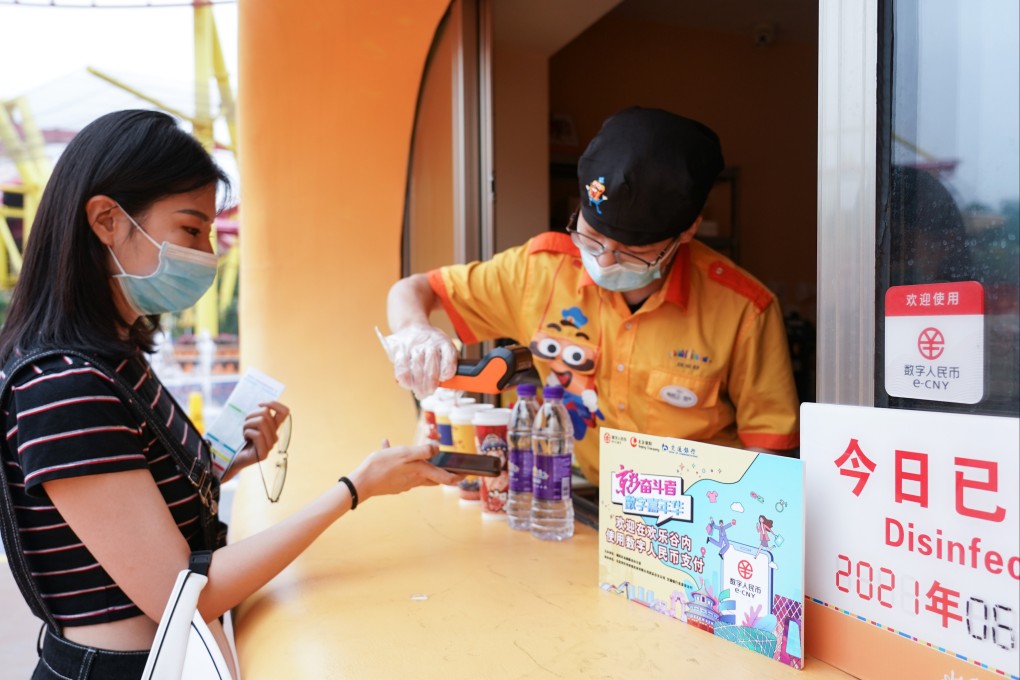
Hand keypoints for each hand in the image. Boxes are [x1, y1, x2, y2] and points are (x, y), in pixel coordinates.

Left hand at [224, 400, 289, 476]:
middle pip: (266, 414)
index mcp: (274, 428)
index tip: (259, 404)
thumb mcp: (251, 424)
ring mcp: (270, 446)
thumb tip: (263, 405)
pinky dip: (247, 433)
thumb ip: (259, 416)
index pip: (285, 412)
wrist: (234, 459)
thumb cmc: (241, 440)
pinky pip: (257, 435)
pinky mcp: (263, 454)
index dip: (273, 404)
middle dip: (251, 415)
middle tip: (245, 424)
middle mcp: (274, 436)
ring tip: (244, 432)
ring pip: (261, 422)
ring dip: (247, 424)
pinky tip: (245, 439)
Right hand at [346, 439, 460, 503]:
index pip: (444, 477)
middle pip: (433, 478)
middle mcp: (414, 480)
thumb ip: (422, 451)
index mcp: (420, 472)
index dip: (456, 476)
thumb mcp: (404, 453)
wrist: (361, 482)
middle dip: (442, 474)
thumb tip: (437, 449)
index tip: (465, 476)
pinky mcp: (393, 483)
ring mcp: (403, 483)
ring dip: (420, 466)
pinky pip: (400, 472)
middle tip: (451, 471)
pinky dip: (399, 463)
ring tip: (415, 454)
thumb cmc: (383, 466)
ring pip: (417, 474)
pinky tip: (386, 447)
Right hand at [385, 325, 458, 397]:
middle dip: (430, 385)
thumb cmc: (432, 345)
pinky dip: (405, 380)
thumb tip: (455, 389)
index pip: (449, 357)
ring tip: (419, 392)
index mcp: (445, 343)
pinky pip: (402, 368)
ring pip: (416, 369)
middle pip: (431, 368)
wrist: (412, 327)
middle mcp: (430, 343)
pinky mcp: (399, 349)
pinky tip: (408, 384)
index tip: (444, 379)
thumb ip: (450, 367)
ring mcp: (414, 346)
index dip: (447, 371)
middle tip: (428, 392)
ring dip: (418, 385)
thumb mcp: (445, 350)